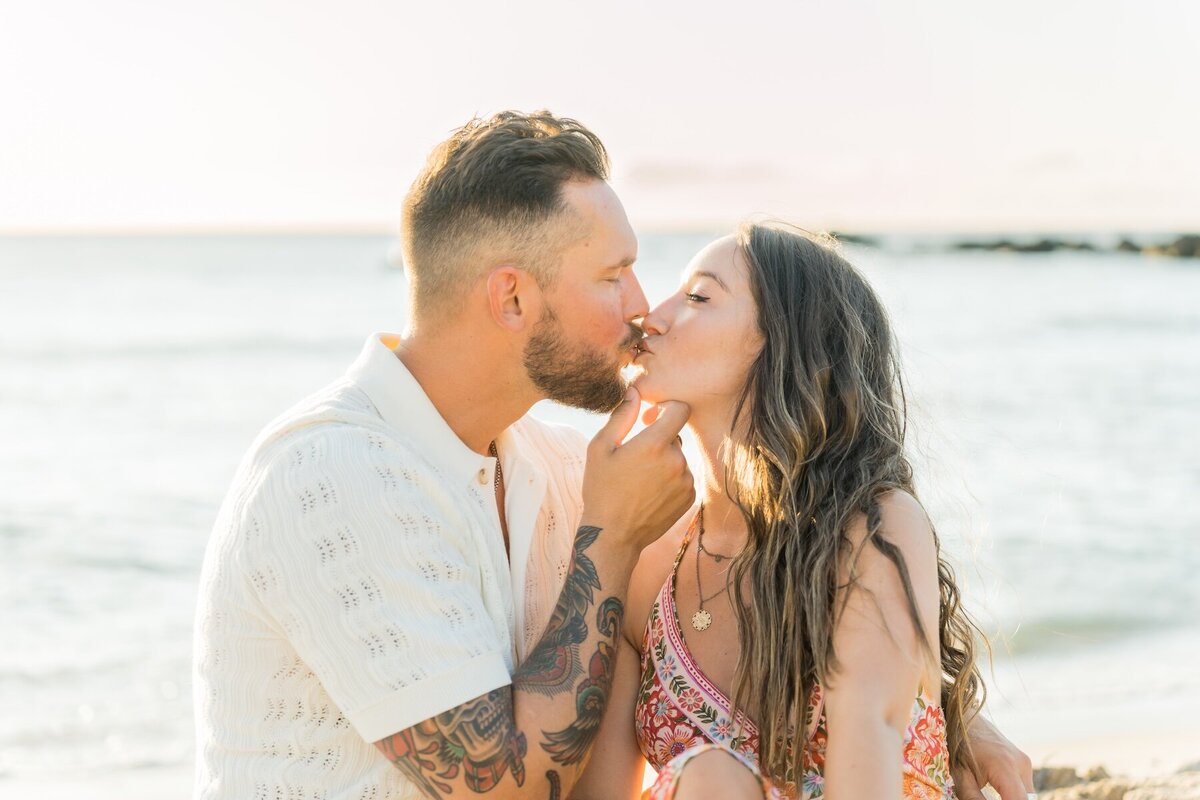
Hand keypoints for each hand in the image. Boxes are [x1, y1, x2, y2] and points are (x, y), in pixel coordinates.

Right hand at [580, 387, 694, 553]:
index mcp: (654, 444)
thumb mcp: (600, 448)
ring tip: (639, 480)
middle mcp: (676, 461)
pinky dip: (670, 480)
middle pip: (675, 436)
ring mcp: (686, 481)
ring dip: (664, 461)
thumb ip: (621, 416)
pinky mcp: (690, 497)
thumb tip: (634, 391)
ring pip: (678, 458)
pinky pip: (683, 477)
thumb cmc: (601, 489)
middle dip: (658, 440)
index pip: (680, 409)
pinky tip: (649, 493)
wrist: (613, 535)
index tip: (650, 418)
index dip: (666, 408)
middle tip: (634, 459)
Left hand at [953, 716, 1033, 799]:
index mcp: (1004, 767)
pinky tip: (997, 793)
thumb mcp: (959, 776)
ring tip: (991, 794)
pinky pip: (1024, 786)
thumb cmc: (956, 745)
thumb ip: (975, 799)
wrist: (962, 717)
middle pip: (1026, 799)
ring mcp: (1024, 761)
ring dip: (1014, 798)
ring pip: (1027, 795)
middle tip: (986, 798)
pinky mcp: (1023, 761)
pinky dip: (1014, 794)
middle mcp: (1020, 763)